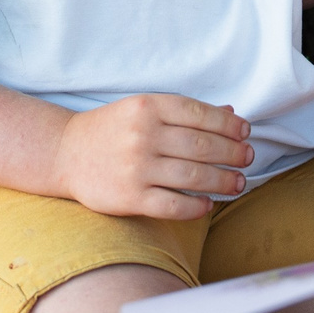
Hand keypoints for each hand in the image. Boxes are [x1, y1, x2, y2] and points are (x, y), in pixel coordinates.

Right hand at [50, 94, 251, 220]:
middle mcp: (143, 134)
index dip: (229, 125)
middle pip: (202, 146)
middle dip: (232, 153)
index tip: (245, 133)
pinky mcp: (129, 197)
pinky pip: (172, 204)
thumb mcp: (144, 109)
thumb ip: (185, 112)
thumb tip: (232, 114)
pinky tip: (206, 204)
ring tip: (237, 183)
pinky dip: (195, 206)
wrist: (65, 153)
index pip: (200, 114)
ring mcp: (136, 167)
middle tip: (248, 158)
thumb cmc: (112, 129)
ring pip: (193, 176)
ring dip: (223, 180)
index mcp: (148, 106)